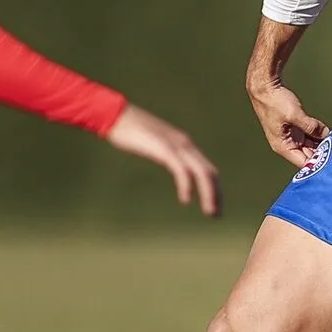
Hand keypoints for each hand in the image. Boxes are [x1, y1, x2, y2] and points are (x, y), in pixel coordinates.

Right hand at [104, 104, 221, 215]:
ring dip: (208, 193)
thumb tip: (170, 165)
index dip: (215, 188)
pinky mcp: (163, 148)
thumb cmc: (130, 131)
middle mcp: (185, 143)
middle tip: (216, 216)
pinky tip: (185, 199)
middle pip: (210, 171)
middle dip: (216, 194)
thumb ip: (165, 153)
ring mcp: (175, 144)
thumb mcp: (154, 144)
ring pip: (201, 172)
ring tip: (209, 212)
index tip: (215, 206)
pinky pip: (181, 169)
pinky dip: (186, 185)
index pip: (208, 168)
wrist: (115, 115)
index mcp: (184, 144)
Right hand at [248, 82, 330, 167]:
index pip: (304, 162)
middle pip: (308, 155)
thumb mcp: (294, 115)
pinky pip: (309, 135)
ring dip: (321, 143)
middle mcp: (287, 143)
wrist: (265, 87)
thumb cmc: (272, 102)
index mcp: (283, 146)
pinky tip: (328, 133)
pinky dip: (318, 134)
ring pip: (310, 145)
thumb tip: (325, 134)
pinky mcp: (295, 127)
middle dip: (322, 153)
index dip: (318, 163)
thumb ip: (310, 126)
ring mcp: (291, 135)